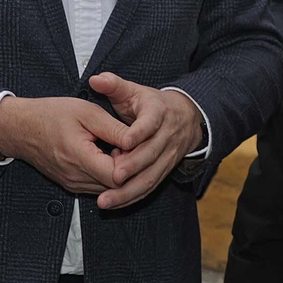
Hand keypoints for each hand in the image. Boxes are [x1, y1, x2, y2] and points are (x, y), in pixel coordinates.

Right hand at [0, 96, 129, 193]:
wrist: (21, 127)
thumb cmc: (52, 114)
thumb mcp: (86, 112)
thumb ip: (113, 129)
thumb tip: (137, 140)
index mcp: (79, 157)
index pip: (118, 177)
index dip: (133, 163)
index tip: (136, 144)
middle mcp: (75, 177)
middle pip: (116, 186)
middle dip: (129, 168)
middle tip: (133, 145)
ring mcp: (73, 184)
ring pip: (108, 189)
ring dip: (119, 172)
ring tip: (120, 148)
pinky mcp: (71, 185)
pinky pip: (97, 186)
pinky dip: (107, 174)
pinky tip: (109, 155)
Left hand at [85, 72, 203, 209]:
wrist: (186, 118)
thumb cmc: (150, 104)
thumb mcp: (134, 91)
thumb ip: (115, 85)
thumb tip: (96, 79)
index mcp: (159, 113)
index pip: (151, 123)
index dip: (139, 132)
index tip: (124, 142)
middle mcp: (167, 136)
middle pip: (151, 154)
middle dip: (132, 167)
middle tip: (112, 176)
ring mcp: (168, 156)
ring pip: (150, 177)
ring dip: (128, 191)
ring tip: (105, 201)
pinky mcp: (164, 170)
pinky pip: (149, 187)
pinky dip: (132, 197)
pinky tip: (114, 204)